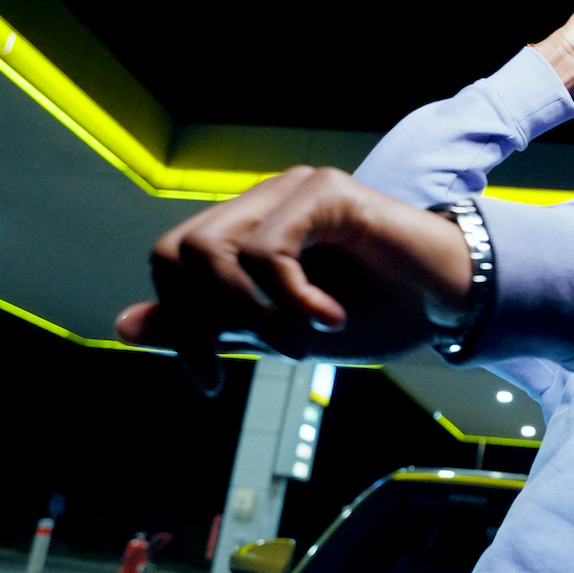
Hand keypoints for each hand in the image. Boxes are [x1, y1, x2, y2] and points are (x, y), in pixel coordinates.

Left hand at [115, 167, 471, 393]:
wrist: (451, 305)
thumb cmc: (378, 313)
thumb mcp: (276, 332)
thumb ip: (208, 327)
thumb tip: (122, 328)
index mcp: (248, 229)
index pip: (170, 261)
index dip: (177, 326)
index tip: (211, 380)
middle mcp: (265, 201)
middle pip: (179, 252)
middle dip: (203, 323)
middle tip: (257, 358)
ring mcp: (295, 192)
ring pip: (216, 251)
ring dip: (255, 315)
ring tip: (303, 340)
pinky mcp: (328, 195)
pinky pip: (270, 250)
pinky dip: (291, 299)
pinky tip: (331, 320)